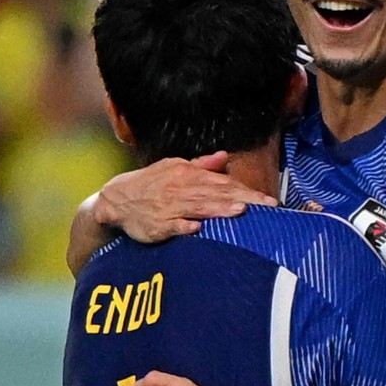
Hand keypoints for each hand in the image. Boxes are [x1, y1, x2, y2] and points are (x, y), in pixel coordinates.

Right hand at [94, 153, 278, 244]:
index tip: (269, 200)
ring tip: (240, 211)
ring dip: (219, 208)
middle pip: (217, 193)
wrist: (116, 199)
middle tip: (267, 206)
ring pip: (199, 207)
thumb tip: (223, 157)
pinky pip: (173, 224)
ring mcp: (169, 206)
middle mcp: (181, 188)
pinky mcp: (158, 224)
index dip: (247, 190)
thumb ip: (201, 165)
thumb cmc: (150, 184)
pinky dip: (184, 225)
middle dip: (243, 199)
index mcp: (187, 174)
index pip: (224, 182)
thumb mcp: (174, 168)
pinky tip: (198, 228)